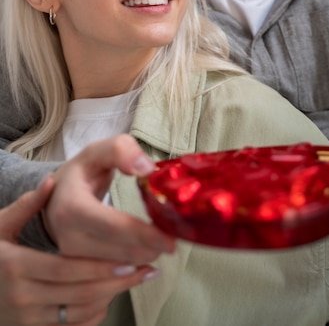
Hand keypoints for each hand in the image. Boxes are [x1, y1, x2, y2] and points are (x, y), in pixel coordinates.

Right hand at [0, 174, 158, 325]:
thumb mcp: (1, 224)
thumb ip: (27, 203)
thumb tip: (51, 181)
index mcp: (16, 265)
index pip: (66, 267)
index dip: (104, 261)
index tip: (137, 253)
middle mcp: (22, 295)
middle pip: (81, 290)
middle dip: (120, 279)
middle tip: (150, 264)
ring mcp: (28, 316)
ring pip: (81, 309)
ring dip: (115, 293)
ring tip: (143, 274)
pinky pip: (74, 323)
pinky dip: (98, 309)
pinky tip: (116, 290)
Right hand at [43, 134, 175, 263]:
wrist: (54, 197)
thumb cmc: (81, 173)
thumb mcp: (98, 151)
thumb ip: (122, 150)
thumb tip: (146, 169)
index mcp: (71, 208)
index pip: (113, 227)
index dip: (144, 235)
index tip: (171, 240)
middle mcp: (67, 239)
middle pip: (118, 254)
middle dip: (150, 249)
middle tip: (174, 239)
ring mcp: (68, 261)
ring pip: (115, 273)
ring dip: (142, 261)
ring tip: (160, 246)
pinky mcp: (73, 275)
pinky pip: (107, 283)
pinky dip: (130, 275)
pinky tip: (145, 262)